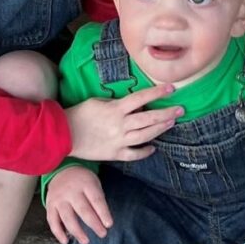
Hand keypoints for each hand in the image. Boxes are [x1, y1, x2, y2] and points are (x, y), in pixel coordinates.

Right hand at [46, 166, 111, 243]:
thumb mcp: (94, 183)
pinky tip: (65, 241)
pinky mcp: (49, 205)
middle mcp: (71, 191)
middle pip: (83, 209)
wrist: (61, 170)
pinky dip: (58, 232)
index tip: (109, 225)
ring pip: (67, 217)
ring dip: (77, 231)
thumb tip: (104, 222)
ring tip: (86, 241)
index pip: (96, 199)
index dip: (103, 213)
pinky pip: (52, 220)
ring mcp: (59, 198)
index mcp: (86, 183)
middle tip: (102, 234)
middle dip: (93, 224)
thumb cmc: (83, 181)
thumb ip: (98, 200)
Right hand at [65, 85, 182, 161]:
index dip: (157, 93)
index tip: (171, 89)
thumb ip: (115, 103)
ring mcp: (119, 141)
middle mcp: (120, 125)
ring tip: (171, 123)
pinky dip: (145, 152)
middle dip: (166, 113)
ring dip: (160, 129)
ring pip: (146, 136)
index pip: (141, 98)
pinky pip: (134, 154)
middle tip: (180, 109)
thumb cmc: (79, 114)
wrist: (64, 134)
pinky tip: (153, 147)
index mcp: (116, 109)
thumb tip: (131, 105)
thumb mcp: (97, 101)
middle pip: (149, 119)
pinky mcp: (115, 154)